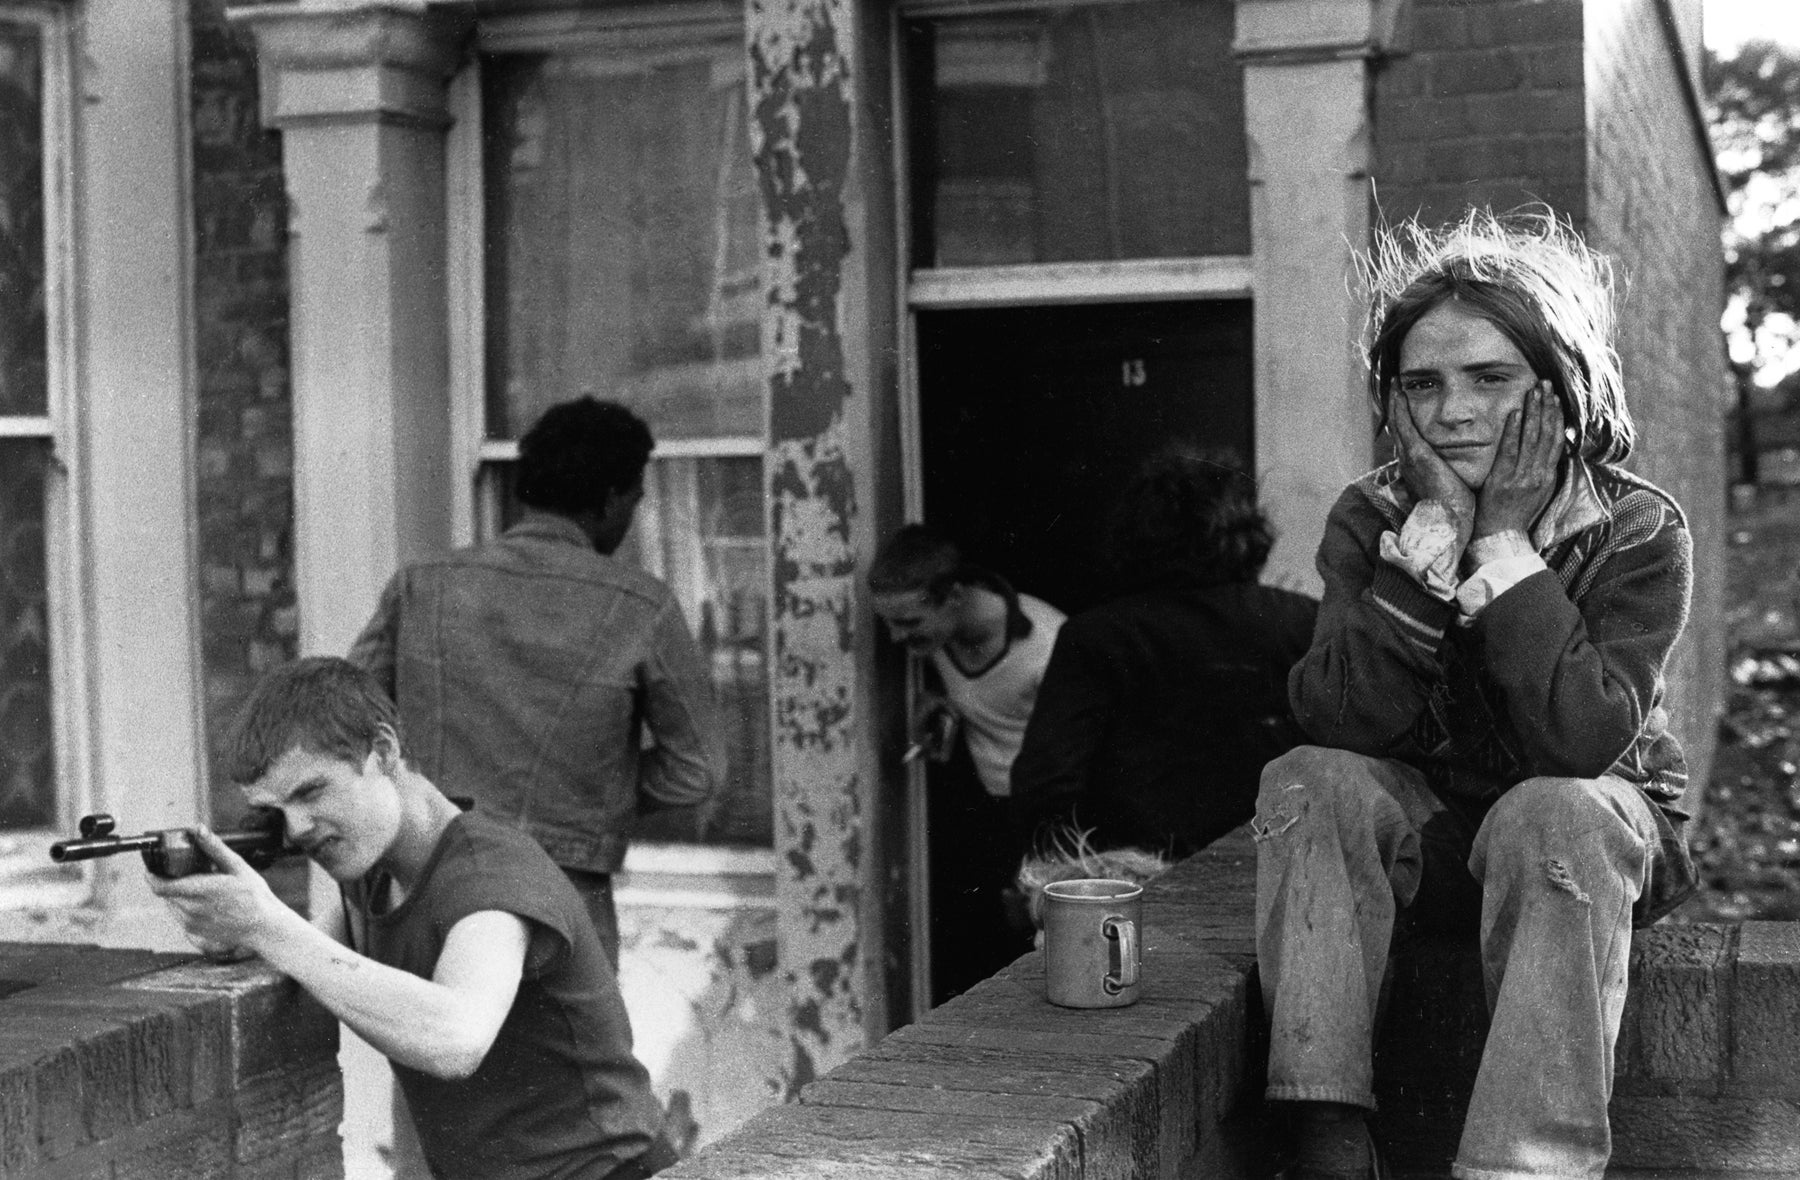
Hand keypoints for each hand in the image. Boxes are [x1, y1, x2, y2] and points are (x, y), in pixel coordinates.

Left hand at [147, 828, 282, 958]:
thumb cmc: (255, 897)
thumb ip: (215, 848)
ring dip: (181, 898)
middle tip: (190, 877)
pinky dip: (190, 913)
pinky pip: (183, 922)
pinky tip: (210, 909)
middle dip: (173, 884)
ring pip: (174, 908)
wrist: (265, 929)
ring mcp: (192, 926)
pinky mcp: (196, 937)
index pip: (160, 886)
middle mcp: (191, 910)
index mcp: (199, 891)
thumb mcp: (238, 867)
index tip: (151, 870)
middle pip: (167, 895)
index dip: (152, 877)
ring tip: (205, 893)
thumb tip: (198, 830)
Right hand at [1388, 385, 1474, 552]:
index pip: (1406, 434)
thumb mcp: (1448, 482)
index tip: (1405, 400)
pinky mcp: (1416, 454)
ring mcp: (1409, 456)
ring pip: (1397, 421)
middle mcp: (1407, 458)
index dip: (1403, 416)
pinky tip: (1401, 391)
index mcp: (1415, 465)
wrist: (1451, 520)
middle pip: (1397, 425)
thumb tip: (1455, 461)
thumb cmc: (1455, 504)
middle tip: (1395, 385)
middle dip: (1395, 404)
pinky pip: (1403, 424)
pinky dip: (1399, 406)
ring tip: (1396, 383)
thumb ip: (1447, 469)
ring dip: (1395, 400)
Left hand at [1474, 381, 1563, 539]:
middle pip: (1548, 434)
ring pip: (1533, 438)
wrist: (1501, 540)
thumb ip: (1541, 472)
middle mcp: (1539, 475)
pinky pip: (1510, 450)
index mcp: (1548, 477)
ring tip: (1534, 390)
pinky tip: (1516, 412)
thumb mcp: (1536, 494)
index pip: (1557, 440)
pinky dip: (1514, 430)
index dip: (1557, 417)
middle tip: (1546, 383)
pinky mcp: (1504, 481)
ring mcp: (1523, 478)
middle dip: (1548, 406)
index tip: (1556, 398)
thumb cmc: (1515, 517)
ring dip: (1534, 412)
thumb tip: (1547, 452)